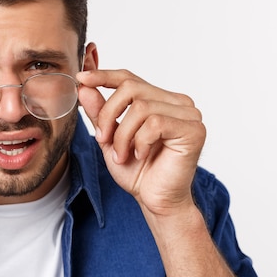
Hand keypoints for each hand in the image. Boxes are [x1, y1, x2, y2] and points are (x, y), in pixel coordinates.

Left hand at [76, 70, 205, 216]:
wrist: (156, 200)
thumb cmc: (138, 171)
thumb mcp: (110, 137)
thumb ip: (99, 112)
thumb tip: (85, 86)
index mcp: (160, 99)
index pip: (129, 78)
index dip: (104, 76)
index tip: (81, 77)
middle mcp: (177, 102)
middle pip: (131, 88)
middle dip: (108, 114)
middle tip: (102, 139)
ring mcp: (189, 114)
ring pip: (141, 107)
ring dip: (123, 135)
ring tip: (123, 155)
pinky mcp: (194, 129)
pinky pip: (155, 123)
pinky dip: (140, 142)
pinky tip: (141, 155)